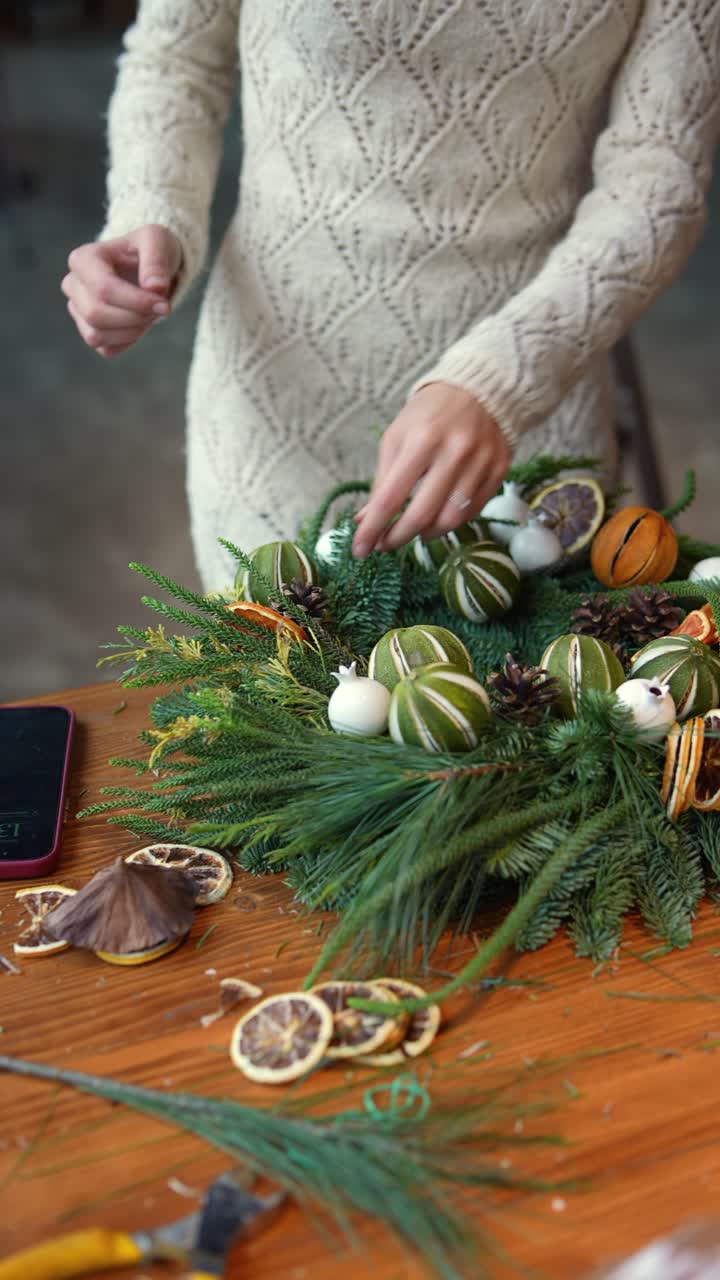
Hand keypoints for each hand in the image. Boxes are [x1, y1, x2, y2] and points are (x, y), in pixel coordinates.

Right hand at [61, 224, 182, 357]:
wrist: (147, 267)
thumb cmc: (149, 249)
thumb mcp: (157, 241)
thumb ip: (156, 260)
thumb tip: (155, 287)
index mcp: (83, 259)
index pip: (104, 289)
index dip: (136, 302)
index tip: (164, 304)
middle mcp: (73, 284)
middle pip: (96, 315)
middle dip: (135, 317)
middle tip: (160, 308)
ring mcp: (77, 310)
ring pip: (97, 336)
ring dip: (132, 331)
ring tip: (150, 315)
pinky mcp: (89, 330)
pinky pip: (106, 349)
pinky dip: (128, 341)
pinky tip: (140, 324)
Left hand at [352, 382, 510, 557]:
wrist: (479, 389)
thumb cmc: (429, 415)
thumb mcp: (396, 438)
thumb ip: (382, 481)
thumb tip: (365, 521)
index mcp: (421, 440)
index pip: (391, 497)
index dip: (373, 529)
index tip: (360, 550)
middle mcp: (454, 452)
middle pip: (422, 515)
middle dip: (398, 538)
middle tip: (385, 546)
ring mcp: (481, 463)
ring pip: (451, 520)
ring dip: (426, 534)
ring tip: (414, 530)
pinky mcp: (499, 470)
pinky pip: (473, 512)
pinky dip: (451, 522)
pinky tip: (439, 517)